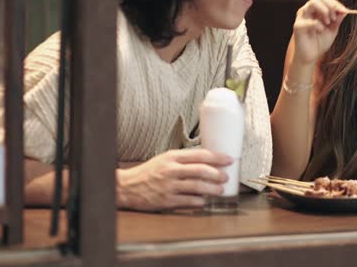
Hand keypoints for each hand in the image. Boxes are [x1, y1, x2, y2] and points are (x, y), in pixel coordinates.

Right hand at [116, 148, 231, 210]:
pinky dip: (200, 201)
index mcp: (172, 157)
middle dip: (218, 174)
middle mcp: (172, 170)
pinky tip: (204, 200)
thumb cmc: (149, 172)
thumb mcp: (165, 159)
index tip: (228, 159)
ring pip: (198, 187)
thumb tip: (208, 161)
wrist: (128, 187)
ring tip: (220, 190)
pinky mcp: (167, 200)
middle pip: (202, 171)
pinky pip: (189, 201)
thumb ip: (183, 160)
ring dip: (213, 189)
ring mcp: (170, 186)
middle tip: (226, 176)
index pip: (200, 155)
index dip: (217, 157)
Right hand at [291, 0, 347, 64]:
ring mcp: (301, 17)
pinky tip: (320, 31)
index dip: (336, 3)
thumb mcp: (333, 29)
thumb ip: (338, 19)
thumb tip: (345, 10)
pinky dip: (319, 25)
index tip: (345, 11)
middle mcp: (307, 10)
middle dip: (330, 5)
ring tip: (328, 22)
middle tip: (335, 17)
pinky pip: (310, 21)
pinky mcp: (298, 26)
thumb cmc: (320, 43)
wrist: (311, 57)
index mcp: (315, 10)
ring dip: (324, 11)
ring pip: (313, 3)